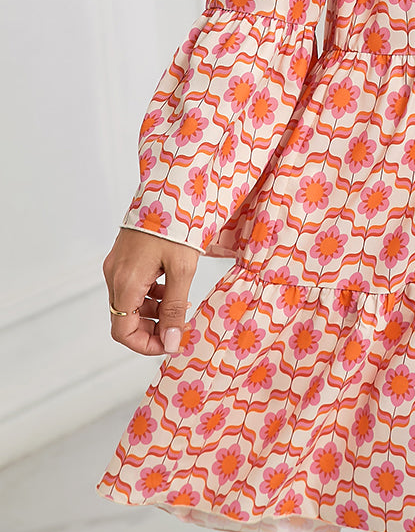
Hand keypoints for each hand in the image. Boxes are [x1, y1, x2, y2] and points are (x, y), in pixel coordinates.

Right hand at [103, 227, 197, 356]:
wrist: (169, 186)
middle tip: (178, 326)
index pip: (123, 332)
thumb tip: (171, 344)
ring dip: (152, 311)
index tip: (170, 345)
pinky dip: (149, 294)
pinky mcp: (123, 255)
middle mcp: (114, 275)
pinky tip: (171, 286)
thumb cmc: (177, 226)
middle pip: (124, 319)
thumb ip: (175, 309)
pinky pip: (131, 285)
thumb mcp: (182, 270)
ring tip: (180, 304)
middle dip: (151, 328)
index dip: (146, 345)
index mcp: (126, 282)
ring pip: (128, 303)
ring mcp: (116, 264)